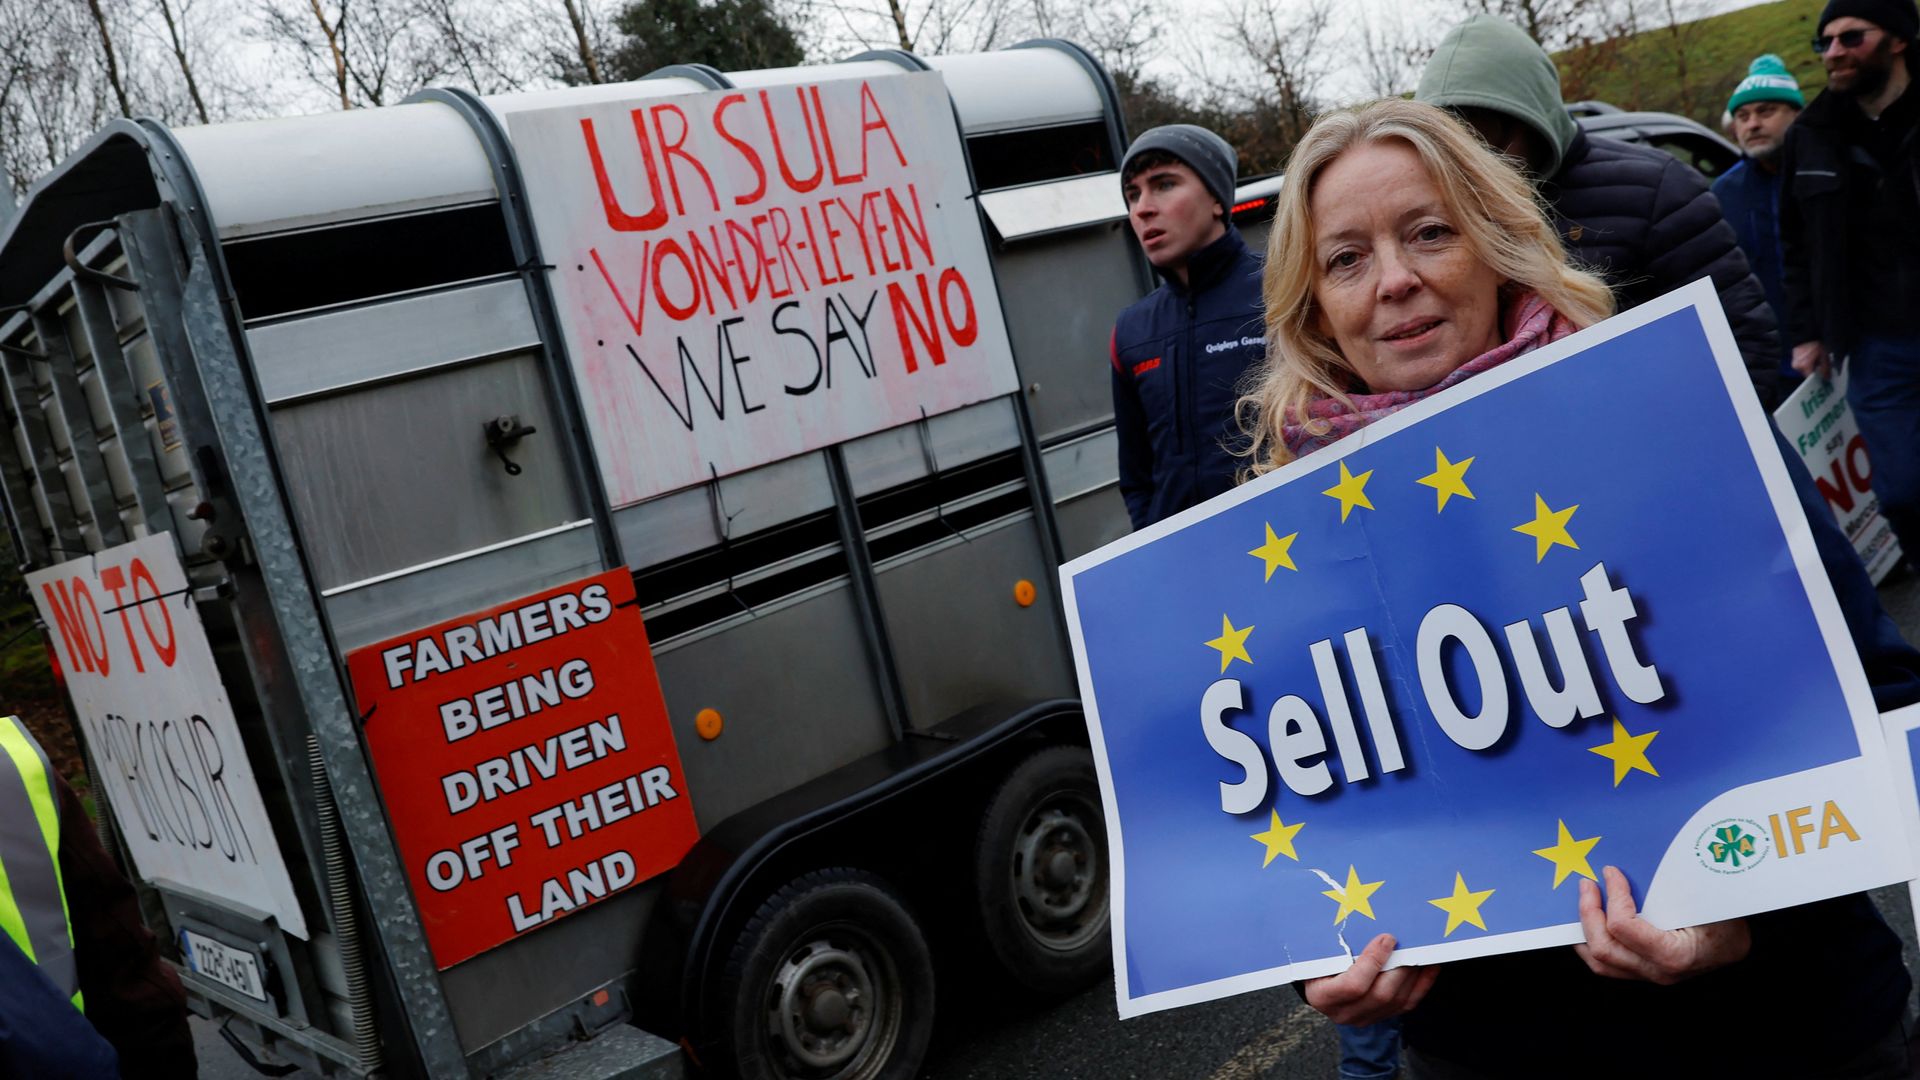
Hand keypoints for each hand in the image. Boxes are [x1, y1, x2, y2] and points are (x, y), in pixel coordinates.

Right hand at [1302, 933, 1439, 1024]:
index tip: (1386, 938)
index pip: (1352, 985)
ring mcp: (1364, 1018)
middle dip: (1399, 967)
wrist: (1319, 983)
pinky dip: (1422, 985)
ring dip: (1412, 975)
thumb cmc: (1318, 961)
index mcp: (1322, 996)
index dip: (1373, 962)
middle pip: (1380, 995)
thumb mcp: (1320, 953)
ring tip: (1420, 952)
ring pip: (1397, 1001)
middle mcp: (1344, 1013)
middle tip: (1410, 944)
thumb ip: (1338, 944)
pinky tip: (1429, 967)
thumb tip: (1365, 915)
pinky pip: (1407, 1005)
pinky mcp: (1382, 1017)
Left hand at [1574, 866, 1749, 984]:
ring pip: (1600, 962)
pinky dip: (1593, 940)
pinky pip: (1608, 963)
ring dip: (1585, 930)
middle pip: (1604, 948)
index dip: (1613, 896)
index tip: (1611, 872)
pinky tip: (1590, 920)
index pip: (1624, 927)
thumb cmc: (1725, 918)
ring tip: (1582, 903)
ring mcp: (1649, 976)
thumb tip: (1633, 866)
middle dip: (1588, 913)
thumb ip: (1669, 887)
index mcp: (1674, 955)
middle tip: (1586, 884)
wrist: (1737, 945)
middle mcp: (1658, 972)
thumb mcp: (1703, 899)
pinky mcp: (1643, 972)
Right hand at [1792, 341, 1829, 378]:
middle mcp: (1797, 367)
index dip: (1818, 377)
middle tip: (1820, 364)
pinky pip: (1801, 366)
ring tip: (1815, 360)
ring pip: (1804, 370)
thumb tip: (1826, 378)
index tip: (1823, 374)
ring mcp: (1794, 364)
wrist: (1806, 336)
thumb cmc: (1815, 346)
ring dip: (1810, 367)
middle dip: (1814, 371)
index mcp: (1804, 366)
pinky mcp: (1793, 361)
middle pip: (1807, 374)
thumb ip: (1825, 369)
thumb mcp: (1824, 357)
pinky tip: (1811, 358)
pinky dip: (1806, 364)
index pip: (1811, 378)